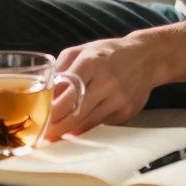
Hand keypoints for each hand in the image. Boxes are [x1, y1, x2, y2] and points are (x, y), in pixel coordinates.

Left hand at [44, 36, 161, 140]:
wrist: (146, 57)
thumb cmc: (108, 53)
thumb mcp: (82, 51)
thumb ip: (61, 69)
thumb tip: (44, 91)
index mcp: (91, 62)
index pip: (66, 93)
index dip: (51, 110)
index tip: (39, 119)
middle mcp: (107, 81)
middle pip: (76, 113)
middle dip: (56, 127)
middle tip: (43, 135)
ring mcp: (119, 98)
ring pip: (88, 123)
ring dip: (69, 131)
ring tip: (55, 134)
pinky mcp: (127, 111)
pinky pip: (101, 123)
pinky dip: (87, 125)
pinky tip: (79, 125)